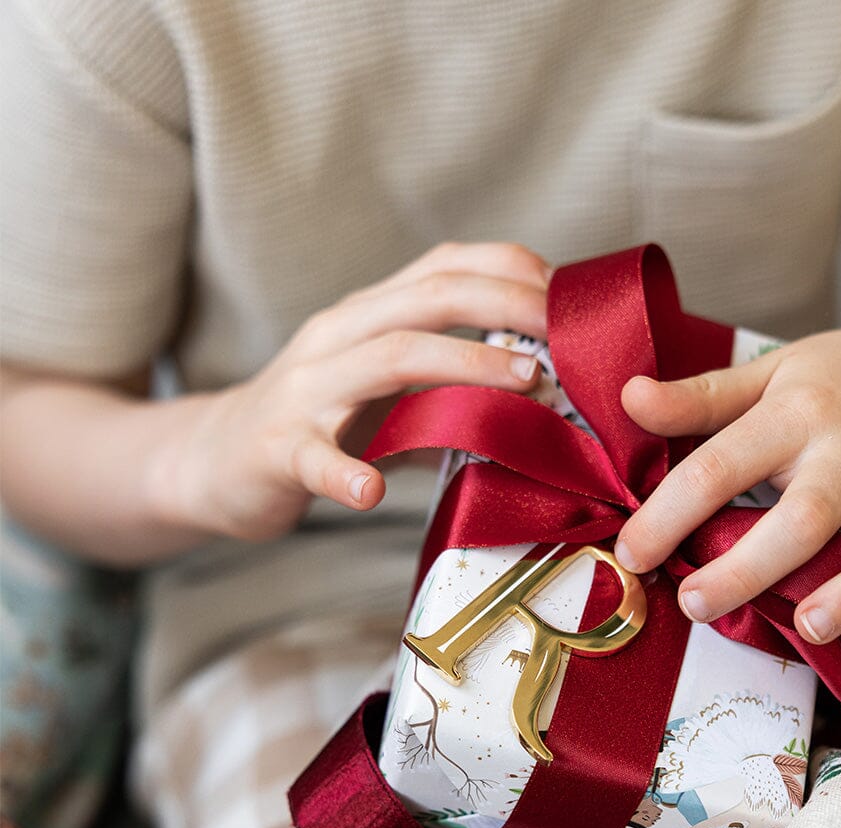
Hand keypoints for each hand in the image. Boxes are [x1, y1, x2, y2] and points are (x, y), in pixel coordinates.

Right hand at [153, 242, 548, 541]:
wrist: (213, 461)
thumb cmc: (320, 426)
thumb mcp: (388, 395)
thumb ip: (450, 389)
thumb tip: (545, 398)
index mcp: (369, 316)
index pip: (446, 267)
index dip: (512, 273)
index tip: (572, 301)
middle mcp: (340, 336)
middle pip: (429, 298)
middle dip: (507, 307)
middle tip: (571, 337)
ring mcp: (307, 390)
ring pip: (389, 359)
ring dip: (465, 365)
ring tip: (526, 385)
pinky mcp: (279, 448)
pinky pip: (316, 458)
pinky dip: (346, 474)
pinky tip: (373, 492)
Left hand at [614, 314, 840, 680]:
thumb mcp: (771, 372)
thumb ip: (701, 396)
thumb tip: (629, 396)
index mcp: (799, 412)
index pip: (722, 465)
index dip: (668, 514)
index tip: (631, 554)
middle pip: (805, 516)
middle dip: (747, 567)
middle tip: (693, 604)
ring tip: (807, 628)